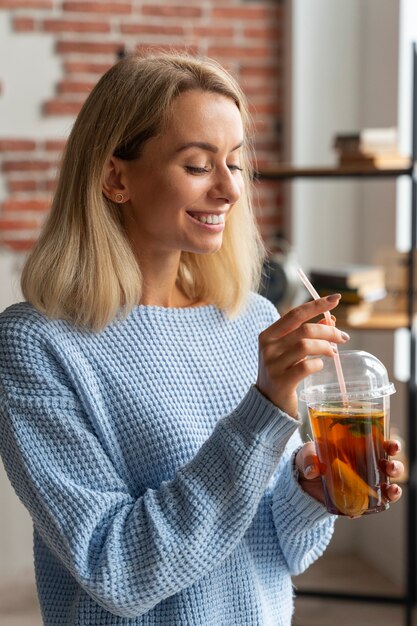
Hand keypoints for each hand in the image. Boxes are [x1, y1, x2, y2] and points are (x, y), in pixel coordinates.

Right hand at [256, 294, 348, 416]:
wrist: (267, 402)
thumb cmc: (282, 372)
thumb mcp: (291, 351)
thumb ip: (307, 334)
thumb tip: (330, 319)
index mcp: (268, 335)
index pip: (295, 314)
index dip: (316, 305)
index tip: (335, 299)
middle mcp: (268, 347)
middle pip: (304, 330)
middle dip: (328, 331)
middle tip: (343, 337)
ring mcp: (272, 364)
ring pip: (306, 346)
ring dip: (325, 347)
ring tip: (333, 352)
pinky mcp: (281, 381)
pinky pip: (306, 367)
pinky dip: (318, 364)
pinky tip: (320, 366)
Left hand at [295, 439, 403, 505]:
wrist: (301, 482)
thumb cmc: (310, 460)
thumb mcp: (306, 454)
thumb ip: (308, 458)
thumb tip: (312, 470)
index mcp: (358, 450)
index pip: (381, 446)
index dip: (391, 446)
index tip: (393, 446)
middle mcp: (365, 467)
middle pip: (389, 468)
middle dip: (396, 467)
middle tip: (390, 467)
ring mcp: (363, 485)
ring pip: (386, 488)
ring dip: (394, 490)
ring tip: (391, 490)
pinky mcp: (356, 501)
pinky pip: (368, 507)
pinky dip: (368, 510)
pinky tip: (363, 510)